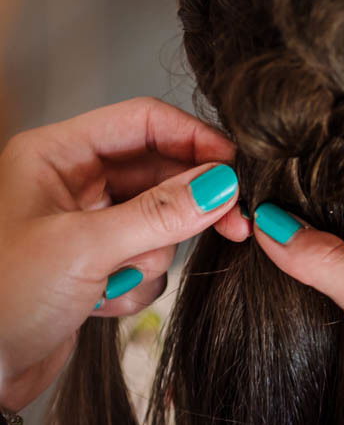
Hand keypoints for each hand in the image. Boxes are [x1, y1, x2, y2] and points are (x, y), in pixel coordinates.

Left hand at [0, 96, 251, 410]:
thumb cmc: (0, 302)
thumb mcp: (85, 250)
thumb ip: (161, 213)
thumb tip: (222, 184)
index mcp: (54, 155)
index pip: (143, 122)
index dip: (195, 139)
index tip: (238, 168)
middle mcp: (70, 182)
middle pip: (160, 171)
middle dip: (190, 204)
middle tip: (234, 226)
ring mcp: (85, 224)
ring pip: (160, 220)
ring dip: (153, 254)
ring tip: (117, 279)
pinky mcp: (96, 263)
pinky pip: (149, 259)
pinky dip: (137, 282)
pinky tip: (101, 302)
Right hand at [250, 203, 343, 424]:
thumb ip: (336, 265)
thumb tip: (275, 225)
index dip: (325, 198)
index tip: (273, 179)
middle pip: (334, 250)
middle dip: (293, 237)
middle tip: (240, 214)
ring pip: (310, 291)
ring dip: (278, 278)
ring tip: (230, 244)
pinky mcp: (334, 369)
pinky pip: (295, 334)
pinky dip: (271, 321)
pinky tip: (237, 297)